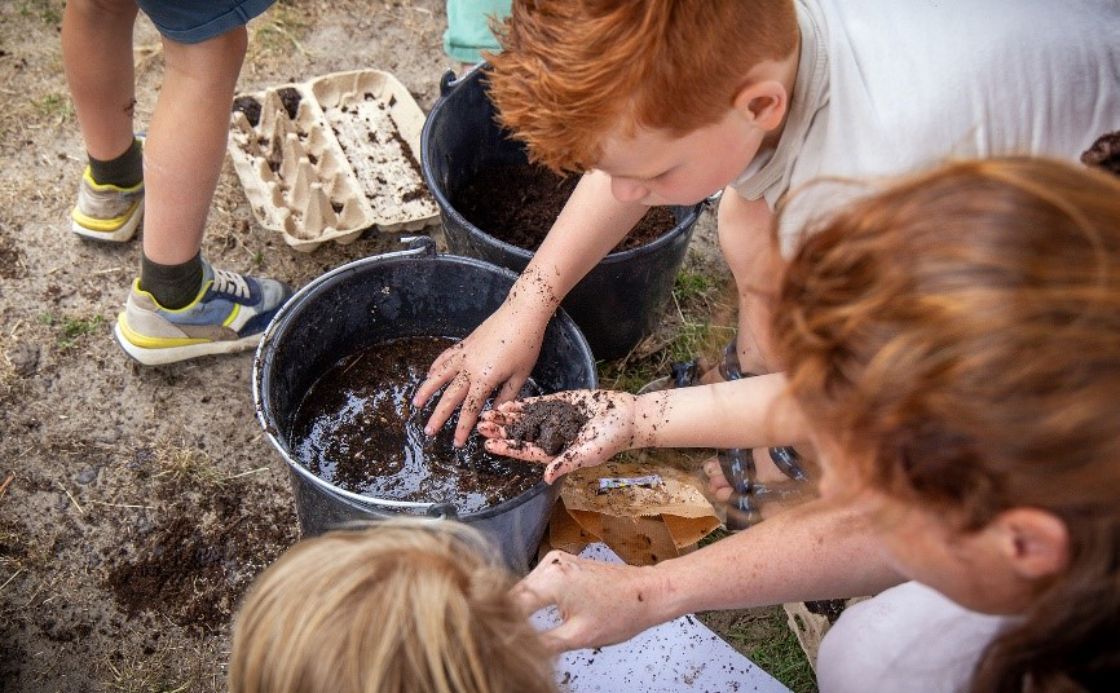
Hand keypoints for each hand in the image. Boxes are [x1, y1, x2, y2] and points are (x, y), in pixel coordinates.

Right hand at [413, 303, 546, 445]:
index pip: (469, 410)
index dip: (462, 428)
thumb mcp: (520, 375)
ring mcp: (464, 354)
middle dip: (438, 417)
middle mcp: (469, 368)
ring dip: (427, 391)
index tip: (456, 443)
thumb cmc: (526, 345)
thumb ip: (506, 396)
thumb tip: (495, 413)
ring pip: (439, 376)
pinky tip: (429, 375)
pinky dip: (435, 368)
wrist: (522, 313)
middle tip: (429, 432)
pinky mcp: (465, 344)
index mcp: (485, 379)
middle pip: (449, 397)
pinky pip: (445, 358)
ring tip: (416, 404)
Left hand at [477, 390, 638, 482]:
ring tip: (487, 414)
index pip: (526, 451)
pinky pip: (537, 406)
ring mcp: (555, 420)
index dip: (507, 448)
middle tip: (481, 426)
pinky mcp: (560, 404)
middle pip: (521, 435)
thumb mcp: (589, 453)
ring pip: (525, 420)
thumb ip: (567, 463)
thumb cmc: (611, 439)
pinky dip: (522, 405)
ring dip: (507, 418)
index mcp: (556, 452)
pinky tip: (507, 404)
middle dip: (501, 431)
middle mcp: (552, 437)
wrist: (627, 415)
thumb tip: (546, 478)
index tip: (489, 445)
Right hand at [512, 550, 665, 651]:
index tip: (495, 643)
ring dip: (519, 610)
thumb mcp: (579, 636)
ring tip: (517, 634)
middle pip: (513, 594)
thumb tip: (517, 650)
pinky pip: (537, 583)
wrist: (647, 592)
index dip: (500, 626)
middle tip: (505, 643)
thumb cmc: (622, 611)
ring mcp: (556, 561)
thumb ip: (542, 643)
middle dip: (508, 618)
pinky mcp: (562, 564)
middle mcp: (551, 564)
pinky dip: (533, 601)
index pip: (510, 604)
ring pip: (524, 589)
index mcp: (552, 579)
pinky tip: (531, 619)